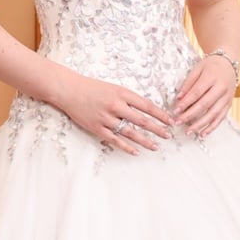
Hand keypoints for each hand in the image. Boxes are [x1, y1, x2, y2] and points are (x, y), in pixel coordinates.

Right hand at [58, 72, 173, 155]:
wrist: (69, 90)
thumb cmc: (92, 87)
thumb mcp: (114, 88)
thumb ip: (129, 98)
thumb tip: (147, 110)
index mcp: (122, 93)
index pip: (147, 106)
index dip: (161, 115)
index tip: (171, 121)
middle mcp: (116, 106)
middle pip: (142, 121)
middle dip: (157, 129)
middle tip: (168, 135)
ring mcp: (106, 118)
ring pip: (130, 133)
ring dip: (145, 141)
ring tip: (156, 147)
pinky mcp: (97, 128)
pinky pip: (115, 140)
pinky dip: (126, 147)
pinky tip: (136, 152)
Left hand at [173, 54, 236, 135]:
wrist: (229, 63)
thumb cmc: (210, 66)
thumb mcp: (197, 69)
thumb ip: (188, 83)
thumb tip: (179, 99)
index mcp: (212, 77)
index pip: (197, 92)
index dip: (186, 102)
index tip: (175, 110)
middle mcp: (221, 88)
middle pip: (205, 104)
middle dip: (190, 115)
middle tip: (178, 122)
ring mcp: (227, 97)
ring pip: (213, 114)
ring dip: (200, 124)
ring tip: (188, 131)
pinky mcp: (229, 104)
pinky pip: (221, 118)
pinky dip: (212, 127)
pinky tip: (202, 133)